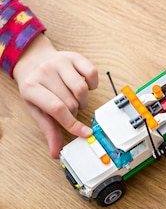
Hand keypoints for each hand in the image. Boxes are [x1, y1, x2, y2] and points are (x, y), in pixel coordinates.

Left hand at [13, 33, 97, 157]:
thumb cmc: (37, 89)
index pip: (57, 109)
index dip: (73, 124)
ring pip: (82, 89)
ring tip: (76, 100)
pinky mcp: (73, 56)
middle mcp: (44, 72)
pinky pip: (92, 73)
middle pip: (72, 101)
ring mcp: (59, 61)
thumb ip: (49, 130)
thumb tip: (56, 152)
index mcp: (31, 87)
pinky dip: (92, 84)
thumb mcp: (37, 110)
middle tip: (70, 110)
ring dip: (83, 100)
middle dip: (74, 111)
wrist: (34, 61)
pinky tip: (85, 86)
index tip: (85, 134)